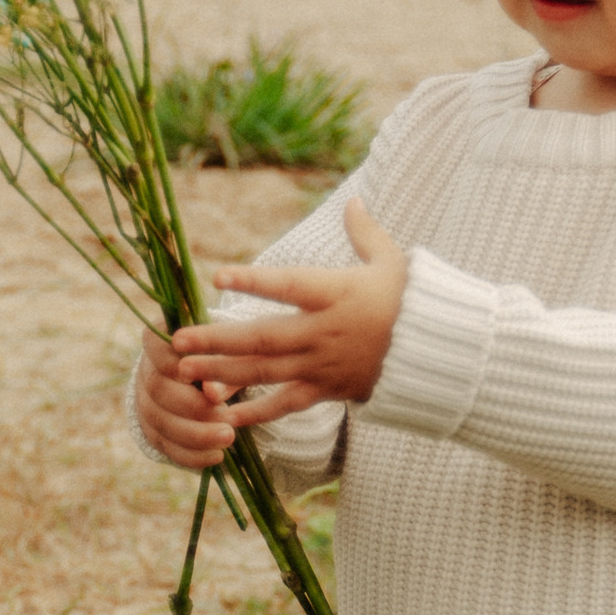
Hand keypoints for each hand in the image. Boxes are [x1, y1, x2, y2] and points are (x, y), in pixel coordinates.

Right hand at [134, 324, 240, 467]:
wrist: (209, 382)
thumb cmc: (223, 357)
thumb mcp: (227, 353)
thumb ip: (220, 368)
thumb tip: (211, 393)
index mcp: (160, 342)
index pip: (154, 345)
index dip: (171, 361)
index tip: (194, 373)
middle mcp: (147, 372)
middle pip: (157, 389)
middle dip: (192, 406)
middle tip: (226, 414)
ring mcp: (147, 405)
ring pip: (161, 422)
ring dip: (196, 434)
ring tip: (228, 437)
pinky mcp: (156, 433)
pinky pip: (168, 448)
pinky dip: (192, 455)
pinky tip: (217, 455)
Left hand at [169, 195, 408, 434]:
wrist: (438, 354)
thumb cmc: (413, 302)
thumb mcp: (392, 261)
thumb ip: (365, 232)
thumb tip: (354, 199)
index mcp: (337, 294)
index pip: (289, 286)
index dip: (255, 281)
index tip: (218, 275)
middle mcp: (323, 332)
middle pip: (263, 337)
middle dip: (217, 340)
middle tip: (177, 339)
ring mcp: (322, 365)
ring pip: (266, 372)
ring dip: (223, 373)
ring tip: (185, 371)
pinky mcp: (326, 390)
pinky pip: (286, 404)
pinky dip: (256, 412)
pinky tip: (223, 415)